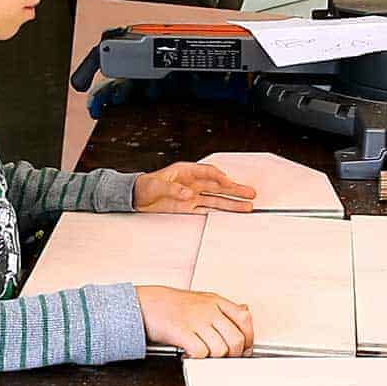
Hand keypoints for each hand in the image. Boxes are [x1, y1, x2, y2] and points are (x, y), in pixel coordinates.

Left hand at [133, 162, 255, 213]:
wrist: (136, 197)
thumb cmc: (144, 186)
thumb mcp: (156, 186)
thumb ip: (173, 189)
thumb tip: (188, 193)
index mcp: (186, 172)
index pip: (208, 172)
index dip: (220, 177)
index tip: (229, 183)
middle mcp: (193, 183)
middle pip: (218, 186)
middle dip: (234, 190)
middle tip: (250, 193)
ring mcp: (192, 195)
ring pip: (216, 198)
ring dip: (231, 202)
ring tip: (247, 206)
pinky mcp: (189, 207)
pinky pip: (207, 208)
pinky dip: (219, 211)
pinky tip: (230, 213)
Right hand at [135, 286, 253, 357]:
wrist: (145, 302)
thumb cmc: (172, 303)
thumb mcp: (202, 299)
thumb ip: (224, 307)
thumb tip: (245, 312)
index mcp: (216, 301)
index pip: (244, 319)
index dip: (248, 337)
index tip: (245, 347)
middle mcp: (208, 310)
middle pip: (236, 339)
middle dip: (233, 354)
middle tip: (224, 357)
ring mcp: (196, 320)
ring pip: (220, 349)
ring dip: (213, 358)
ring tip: (204, 354)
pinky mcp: (182, 332)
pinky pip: (201, 353)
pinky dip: (197, 358)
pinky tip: (190, 354)